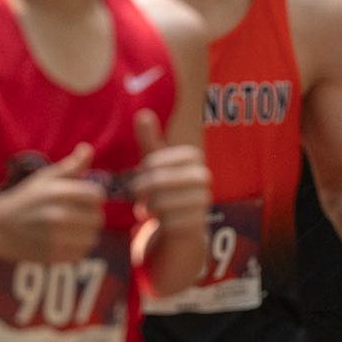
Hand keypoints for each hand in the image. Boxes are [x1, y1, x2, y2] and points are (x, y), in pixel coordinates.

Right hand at [0, 143, 104, 263]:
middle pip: (97, 218)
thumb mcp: (45, 178)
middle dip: (90, 215)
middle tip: (76, 214)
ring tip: (71, 228)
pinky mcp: (52, 256)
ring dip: (86, 233)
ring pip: (92, 238)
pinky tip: (63, 241)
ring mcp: (55, 239)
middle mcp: (58, 216)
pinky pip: (81, 253)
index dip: (93, 196)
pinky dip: (76, 248)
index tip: (82, 198)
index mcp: (58, 193)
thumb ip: (71, 166)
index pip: (97, 195)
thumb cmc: (26, 199)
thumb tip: (88, 148)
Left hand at [129, 108, 209, 239]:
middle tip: (138, 196)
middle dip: (142, 191)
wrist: (183, 228)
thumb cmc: (166, 190)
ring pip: (160, 202)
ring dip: (149, 208)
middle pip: (156, 181)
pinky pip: (167, 221)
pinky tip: (160, 223)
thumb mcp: (155, 165)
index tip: (142, 177)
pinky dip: (159, 224)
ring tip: (149, 209)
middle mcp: (203, 176)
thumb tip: (142, 113)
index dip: (142, 171)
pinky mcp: (199, 222)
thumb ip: (149, 140)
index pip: (154, 161)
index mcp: (194, 157)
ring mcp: (203, 200)